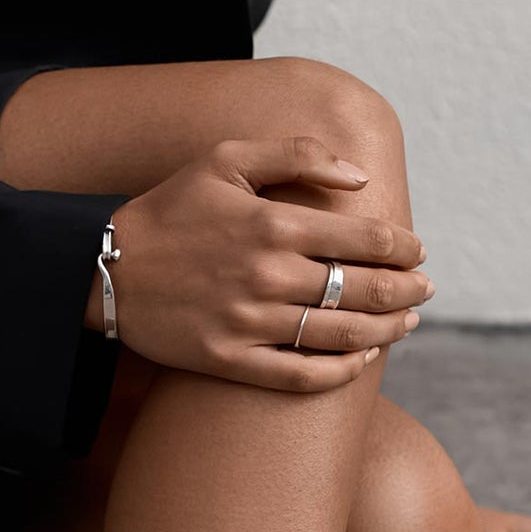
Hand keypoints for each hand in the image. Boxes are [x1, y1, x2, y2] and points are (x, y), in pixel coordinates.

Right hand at [89, 137, 430, 391]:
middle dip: (405, 291)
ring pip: (340, 334)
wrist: (105, 270)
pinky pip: (301, 376)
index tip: (418, 252)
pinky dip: (339, 372)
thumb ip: (296, 155)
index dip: (401, 247)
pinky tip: (361, 361)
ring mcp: (251, 322)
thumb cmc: (169, 211)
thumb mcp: (225, 161)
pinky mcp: (232, 360)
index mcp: (273, 223)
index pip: (363, 239)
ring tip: (405, 324)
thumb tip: (359, 178)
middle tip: (424, 291)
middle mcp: (268, 275)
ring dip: (385, 331)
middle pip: (362, 289)